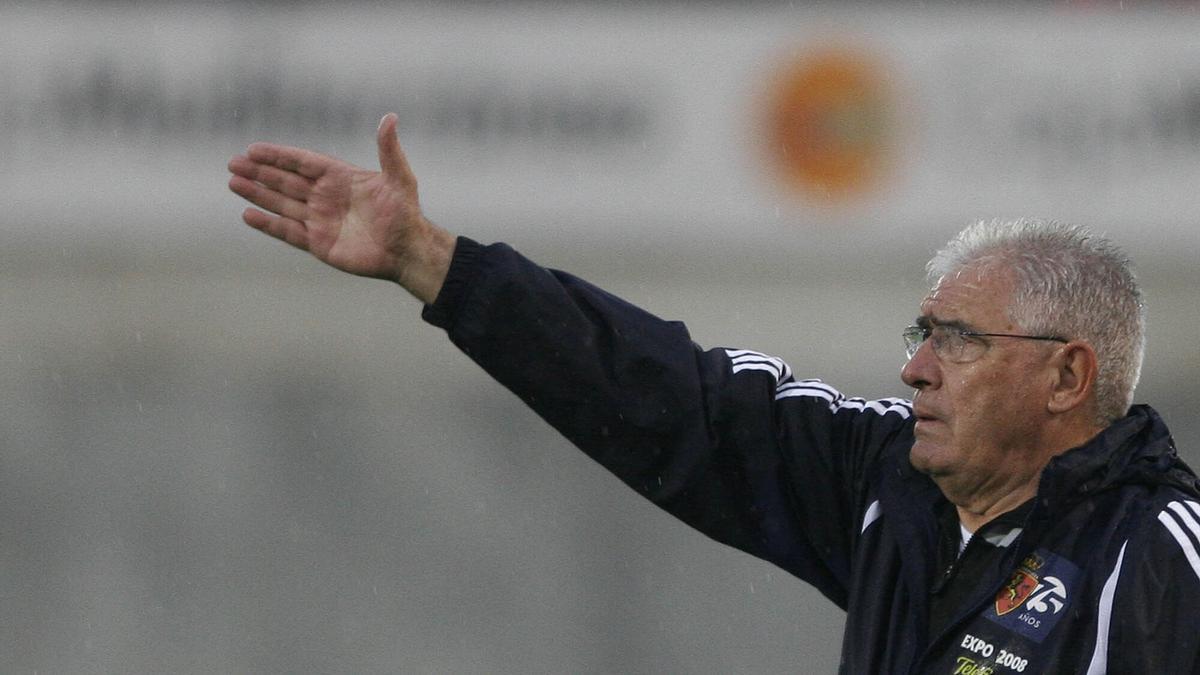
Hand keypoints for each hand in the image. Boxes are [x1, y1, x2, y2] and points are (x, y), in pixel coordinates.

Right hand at [228, 113, 453, 302]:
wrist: (407, 250)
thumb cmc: (406, 213)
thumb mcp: (400, 178)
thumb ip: (389, 150)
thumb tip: (390, 117)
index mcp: (340, 178)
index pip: (303, 162)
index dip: (279, 155)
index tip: (254, 149)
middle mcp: (326, 197)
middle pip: (286, 181)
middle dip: (260, 172)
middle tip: (233, 163)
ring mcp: (320, 220)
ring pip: (282, 203)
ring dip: (258, 193)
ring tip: (233, 183)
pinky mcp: (318, 243)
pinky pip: (288, 231)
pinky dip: (268, 224)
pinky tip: (248, 214)